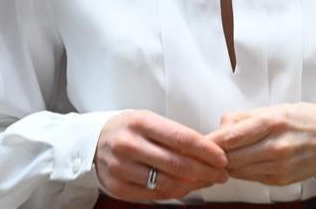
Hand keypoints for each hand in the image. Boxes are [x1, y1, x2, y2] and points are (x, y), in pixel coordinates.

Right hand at [94, 110, 228, 201]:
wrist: (93, 141)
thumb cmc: (130, 129)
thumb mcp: (149, 120)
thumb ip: (174, 134)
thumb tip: (207, 151)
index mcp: (141, 122)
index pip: (182, 138)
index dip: (206, 150)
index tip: (222, 158)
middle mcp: (129, 145)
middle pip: (176, 163)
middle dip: (205, 171)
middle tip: (222, 174)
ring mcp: (121, 168)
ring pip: (166, 182)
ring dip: (193, 185)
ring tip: (208, 181)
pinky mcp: (117, 187)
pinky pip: (153, 195)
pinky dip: (175, 193)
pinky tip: (187, 188)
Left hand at [207, 103, 315, 186]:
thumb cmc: (307, 119)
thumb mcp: (279, 108)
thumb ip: (247, 117)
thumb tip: (222, 125)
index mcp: (273, 122)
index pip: (231, 137)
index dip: (211, 142)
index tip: (198, 142)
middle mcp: (276, 146)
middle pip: (231, 157)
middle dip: (216, 155)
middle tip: (205, 152)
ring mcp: (279, 166)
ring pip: (238, 170)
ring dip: (227, 164)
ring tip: (223, 157)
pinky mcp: (281, 180)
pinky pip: (251, 177)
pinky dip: (242, 171)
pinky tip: (243, 162)